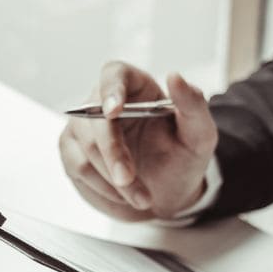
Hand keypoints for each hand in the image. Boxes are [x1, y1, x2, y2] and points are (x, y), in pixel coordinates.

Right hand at [59, 61, 217, 220]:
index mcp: (135, 88)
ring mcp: (83, 128)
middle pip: (95, 119)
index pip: (114, 75)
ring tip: (140, 196)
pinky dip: (101, 187)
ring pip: (86, 148)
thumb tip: (175, 77)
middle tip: (129, 179)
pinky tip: (122, 195)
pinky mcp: (73, 153)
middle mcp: (103, 102)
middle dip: (112, 153)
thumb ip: (193, 105)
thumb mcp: (199, 135)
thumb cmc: (181, 159)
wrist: (167, 193)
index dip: (110, 91)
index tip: (113, 111)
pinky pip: (77, 167)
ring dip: (111, 178)